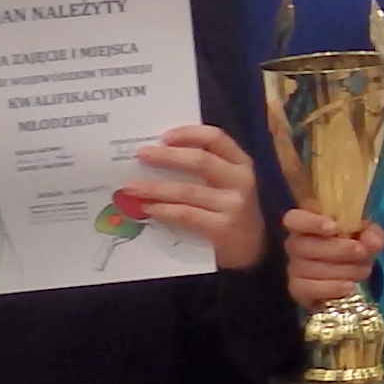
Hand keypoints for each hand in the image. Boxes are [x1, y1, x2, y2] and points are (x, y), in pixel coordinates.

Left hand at [116, 125, 266, 270]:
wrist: (252, 249)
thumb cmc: (230, 210)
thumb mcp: (226, 184)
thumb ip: (204, 169)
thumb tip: (157, 155)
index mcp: (241, 163)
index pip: (215, 138)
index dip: (188, 134)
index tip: (163, 136)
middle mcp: (241, 180)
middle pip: (200, 161)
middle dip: (167, 157)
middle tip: (141, 155)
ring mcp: (234, 205)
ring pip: (188, 190)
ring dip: (155, 187)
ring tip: (131, 187)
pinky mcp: (223, 228)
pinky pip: (186, 214)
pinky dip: (163, 210)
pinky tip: (147, 208)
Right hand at [283, 204, 382, 311]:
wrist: (351, 275)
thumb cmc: (354, 245)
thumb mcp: (368, 235)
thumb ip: (372, 234)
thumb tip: (372, 242)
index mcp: (307, 223)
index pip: (294, 218)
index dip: (311, 222)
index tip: (334, 227)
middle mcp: (295, 244)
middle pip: (303, 245)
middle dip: (337, 249)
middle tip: (361, 250)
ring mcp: (294, 268)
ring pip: (309, 268)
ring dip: (341, 270)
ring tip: (363, 270)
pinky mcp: (298, 289)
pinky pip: (307, 289)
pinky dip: (330, 288)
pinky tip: (348, 286)